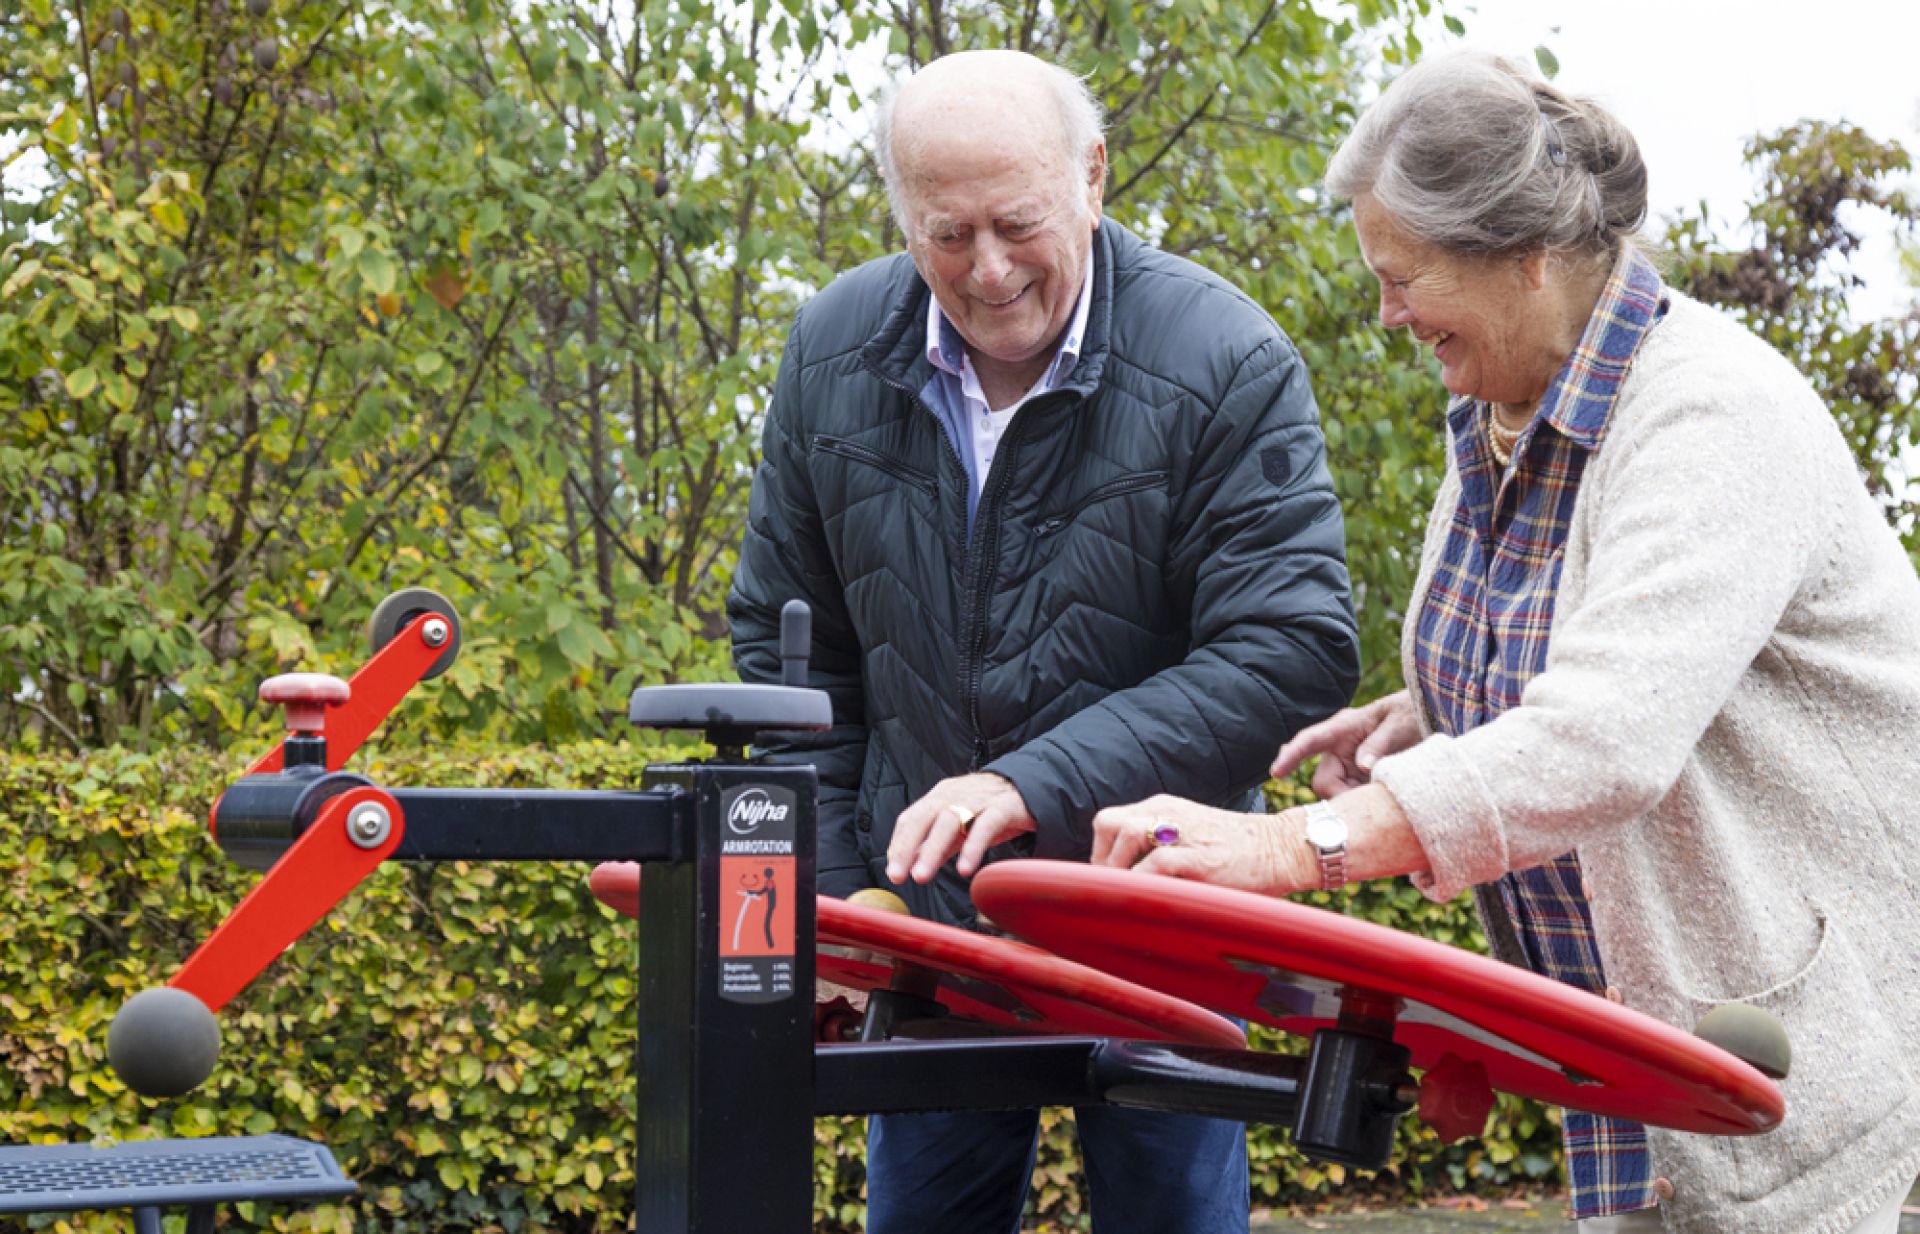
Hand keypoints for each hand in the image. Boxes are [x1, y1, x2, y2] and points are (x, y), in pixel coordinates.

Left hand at [886, 772, 1035, 884]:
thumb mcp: (960, 826)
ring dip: (932, 850)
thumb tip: (911, 864)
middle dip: (907, 847)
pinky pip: (985, 827)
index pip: (911, 818)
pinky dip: (972, 848)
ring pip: (949, 821)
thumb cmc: (990, 809)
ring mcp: (978, 799)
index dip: (898, 845)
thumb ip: (937, 845)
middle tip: (899, 875)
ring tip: (922, 876)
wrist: (1031, 788)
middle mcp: (954, 794)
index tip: (893, 872)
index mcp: (940, 797)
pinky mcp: (1003, 808)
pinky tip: (965, 869)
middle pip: (923, 817)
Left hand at [1090, 794, 1311, 895]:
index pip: (1111, 821)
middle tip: (1113, 887)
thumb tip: (1127, 880)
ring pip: (1127, 835)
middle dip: (1102, 858)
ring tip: (1130, 893)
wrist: (1283, 848)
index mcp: (1165, 808)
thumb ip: (1160, 848)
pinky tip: (1151, 898)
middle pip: (1107, 822)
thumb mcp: (1191, 837)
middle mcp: (1168, 813)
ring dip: (1118, 869)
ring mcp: (1184, 832)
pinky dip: (1145, 881)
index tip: (1107, 880)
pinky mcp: (1200, 856)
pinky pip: (1157, 863)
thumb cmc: (1237, 852)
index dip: (1101, 853)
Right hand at [1270, 691, 1420, 797]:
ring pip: (1338, 794)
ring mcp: (1349, 765)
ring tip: (1385, 796)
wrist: (1428, 719)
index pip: (1309, 741)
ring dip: (1356, 802)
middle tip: (1369, 805)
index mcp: (1343, 727)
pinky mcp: (1360, 780)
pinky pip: (1353, 799)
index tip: (1276, 773)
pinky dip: (1364, 804)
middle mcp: (1340, 748)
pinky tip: (1384, 801)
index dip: (1291, 756)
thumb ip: (1379, 743)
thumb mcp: (1399, 724)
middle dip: (1341, 796)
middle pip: (1324, 781)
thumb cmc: (1410, 714)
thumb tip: (1363, 766)